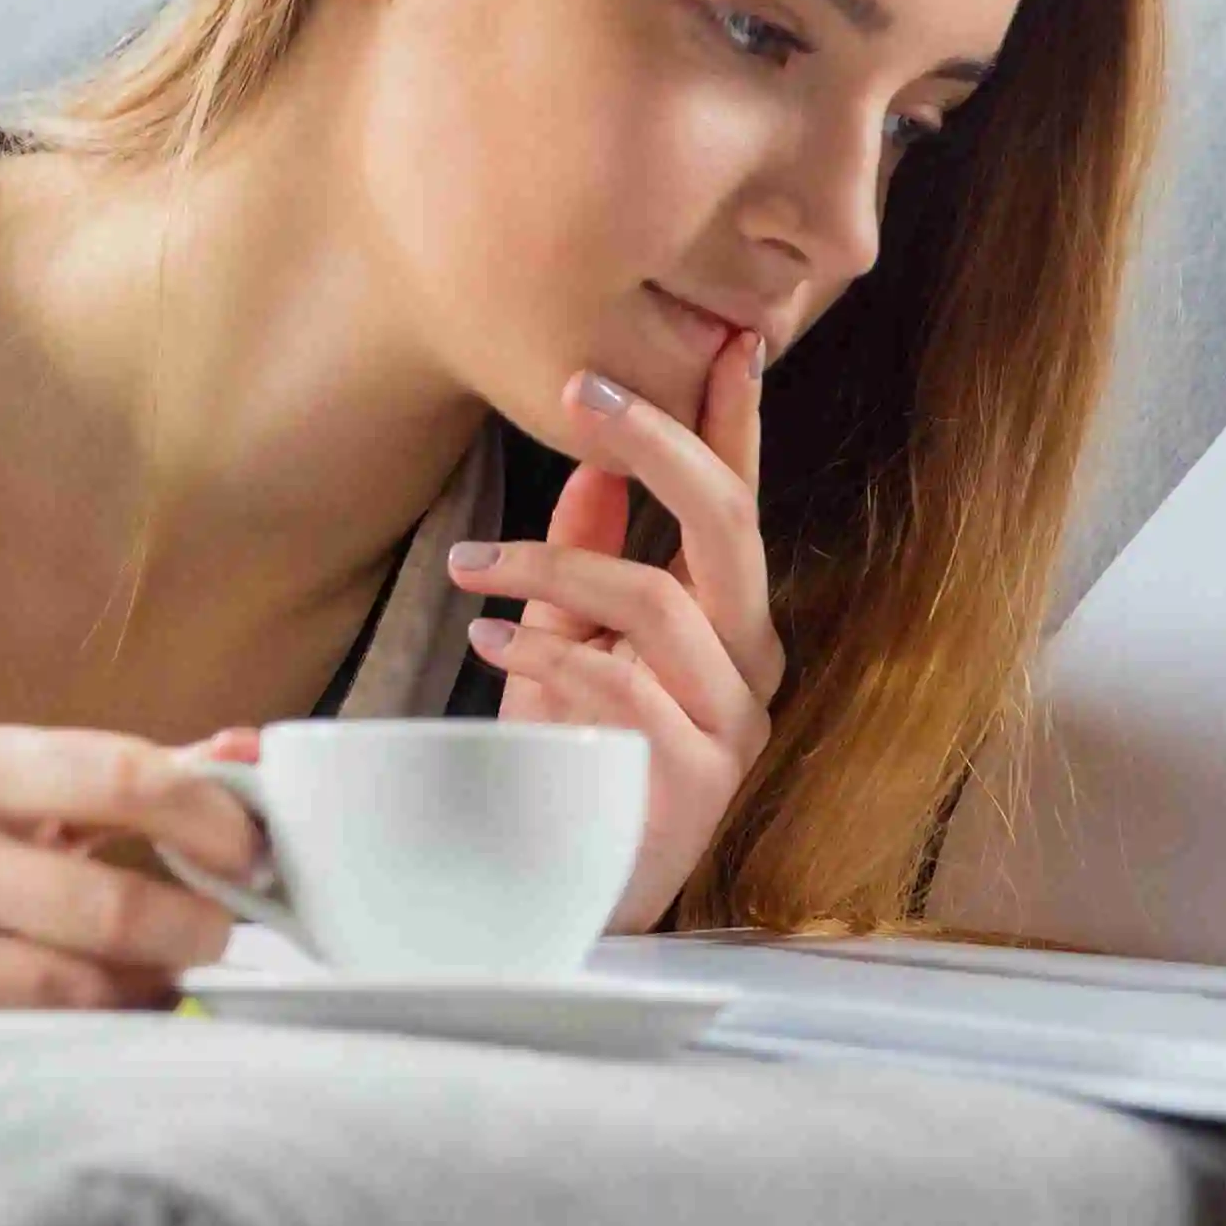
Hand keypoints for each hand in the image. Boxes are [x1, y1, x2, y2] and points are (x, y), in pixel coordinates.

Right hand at [0, 725, 266, 1025]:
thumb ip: (106, 774)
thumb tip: (244, 749)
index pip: (122, 777)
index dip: (210, 818)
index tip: (250, 850)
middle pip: (116, 908)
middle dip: (196, 930)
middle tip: (217, 934)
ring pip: (82, 991)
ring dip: (150, 993)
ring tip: (164, 981)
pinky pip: (35, 1042)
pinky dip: (92, 1038)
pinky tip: (103, 1022)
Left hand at [452, 323, 788, 933]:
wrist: (569, 888)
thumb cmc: (575, 760)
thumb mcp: (571, 639)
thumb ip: (589, 554)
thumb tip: (593, 460)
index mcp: (728, 615)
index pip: (741, 499)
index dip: (738, 418)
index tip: (727, 337)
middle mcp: (751, 657)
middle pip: (729, 523)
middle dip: (658, 443)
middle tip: (581, 388)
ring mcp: (736, 720)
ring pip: (660, 600)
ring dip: (554, 567)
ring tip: (474, 568)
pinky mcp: (702, 777)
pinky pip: (625, 684)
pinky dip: (545, 651)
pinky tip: (491, 642)